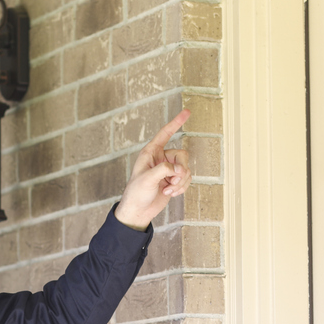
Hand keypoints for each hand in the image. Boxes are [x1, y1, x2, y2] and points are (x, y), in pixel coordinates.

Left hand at [114, 109, 191, 229]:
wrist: (139, 211)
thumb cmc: (136, 193)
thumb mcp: (147, 178)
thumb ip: (164, 169)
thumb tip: (180, 169)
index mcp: (150, 152)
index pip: (165, 133)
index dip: (176, 122)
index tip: (187, 112)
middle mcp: (160, 159)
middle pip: (182, 155)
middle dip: (181, 169)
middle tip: (174, 180)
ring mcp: (168, 170)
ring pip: (186, 169)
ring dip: (180, 182)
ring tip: (168, 190)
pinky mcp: (173, 181)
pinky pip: (186, 180)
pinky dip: (181, 188)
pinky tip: (170, 194)